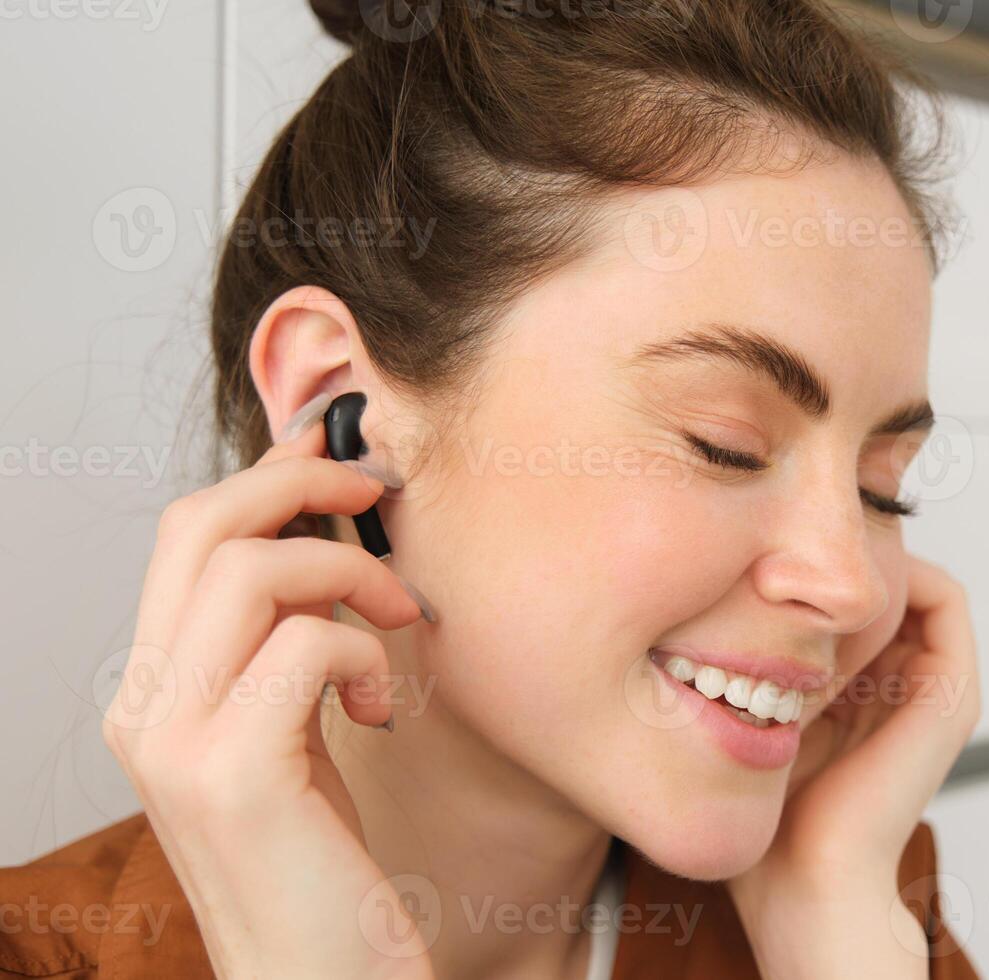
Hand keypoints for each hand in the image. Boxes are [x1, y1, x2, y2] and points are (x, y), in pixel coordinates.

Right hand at [102, 417, 433, 979]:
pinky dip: (366, 652)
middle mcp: (144, 709)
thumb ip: (288, 644)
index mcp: (155, 692)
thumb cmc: (320, 864)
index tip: (335, 447)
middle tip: (378, 493)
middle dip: (301, 483)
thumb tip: (326, 534)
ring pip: (252, 570)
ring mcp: (178, 744)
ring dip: (351, 572)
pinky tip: (382, 710)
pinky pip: (309, 644)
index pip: (186, 535)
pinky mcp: (235, 775)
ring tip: (397, 623)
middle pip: (201, 526)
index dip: (265, 474)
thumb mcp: (294, 733)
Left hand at [727, 553, 979, 978]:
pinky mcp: (954, 695)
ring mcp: (937, 687)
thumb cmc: (768, 809)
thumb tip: (731, 585)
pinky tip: (841, 599)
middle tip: (791, 552)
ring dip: (869, 567)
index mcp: (864, 690)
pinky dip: (901, 579)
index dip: (820, 565)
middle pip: (886, 584)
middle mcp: (906, 683)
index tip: (770, 556)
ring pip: (913, 583)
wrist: (803, 879)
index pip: (854, 597)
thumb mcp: (759, 709)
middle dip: (841, 558)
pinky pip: (946, 599)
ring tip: (815, 576)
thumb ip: (761, 655)